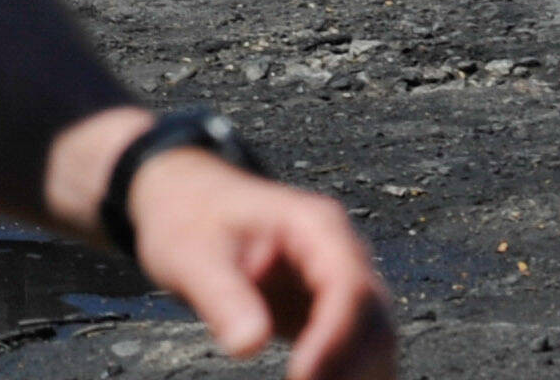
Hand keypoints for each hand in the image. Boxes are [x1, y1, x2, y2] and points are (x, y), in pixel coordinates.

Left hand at [127, 149, 399, 379]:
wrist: (187, 198)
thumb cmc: (190, 214)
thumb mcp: (190, 251)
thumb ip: (221, 295)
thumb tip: (248, 345)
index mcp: (314, 225)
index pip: (348, 287)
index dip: (334, 338)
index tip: (303, 376)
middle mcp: (340, 253)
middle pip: (372, 320)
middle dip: (348, 367)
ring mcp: (340, 282)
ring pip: (372, 340)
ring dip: (353, 374)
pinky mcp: (328, 311)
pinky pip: (352, 350)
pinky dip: (343, 374)